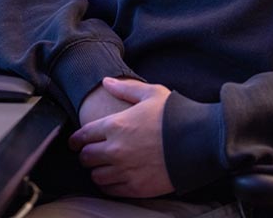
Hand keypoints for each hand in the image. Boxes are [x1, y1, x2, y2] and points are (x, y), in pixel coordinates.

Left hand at [69, 77, 173, 197]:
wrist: (197, 141)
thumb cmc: (174, 114)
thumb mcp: (150, 93)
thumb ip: (124, 89)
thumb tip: (106, 82)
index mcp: (116, 125)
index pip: (83, 136)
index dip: (76, 139)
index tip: (75, 142)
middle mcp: (115, 150)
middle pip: (86, 158)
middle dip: (86, 154)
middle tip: (91, 152)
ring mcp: (124, 170)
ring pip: (96, 176)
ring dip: (97, 170)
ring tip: (103, 165)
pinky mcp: (135, 187)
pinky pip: (111, 190)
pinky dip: (109, 184)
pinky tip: (115, 177)